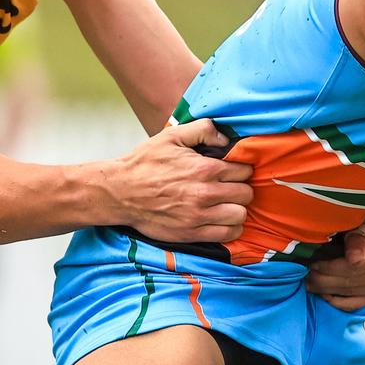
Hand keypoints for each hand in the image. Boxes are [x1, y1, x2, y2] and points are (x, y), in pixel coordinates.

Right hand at [107, 119, 252, 241]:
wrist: (118, 192)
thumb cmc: (144, 163)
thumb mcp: (172, 136)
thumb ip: (203, 129)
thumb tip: (226, 139)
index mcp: (205, 169)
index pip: (244, 171)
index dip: (241, 169)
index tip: (232, 171)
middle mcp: (205, 193)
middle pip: (246, 194)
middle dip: (241, 189)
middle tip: (230, 187)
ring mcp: (198, 216)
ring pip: (240, 215)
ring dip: (237, 209)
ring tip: (226, 204)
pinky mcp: (191, 233)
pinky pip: (228, 234)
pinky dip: (230, 228)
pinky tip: (221, 220)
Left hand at [306, 217, 364, 310]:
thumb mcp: (362, 217)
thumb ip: (360, 234)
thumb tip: (355, 259)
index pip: (353, 266)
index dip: (328, 265)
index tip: (312, 261)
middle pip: (350, 281)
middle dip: (324, 278)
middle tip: (306, 273)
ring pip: (349, 293)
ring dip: (326, 288)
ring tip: (310, 280)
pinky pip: (354, 304)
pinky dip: (336, 300)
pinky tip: (324, 292)